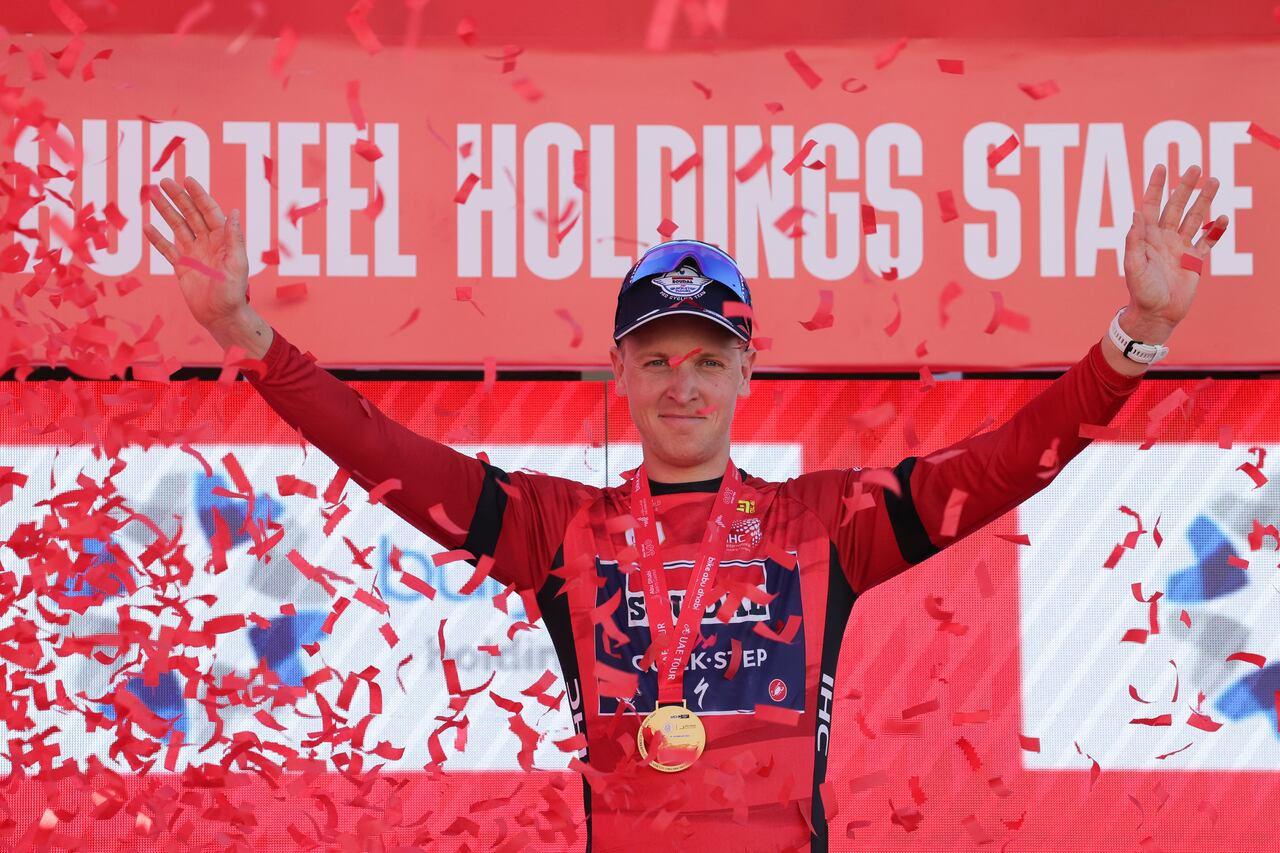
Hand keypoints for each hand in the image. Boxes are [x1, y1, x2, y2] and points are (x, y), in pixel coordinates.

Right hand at [143, 176, 249, 330]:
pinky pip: (167, 249)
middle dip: (178, 197)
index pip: (209, 212)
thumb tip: (234, 211)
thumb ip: (233, 238)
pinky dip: (157, 238)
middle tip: (163, 181)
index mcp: (223, 240)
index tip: (187, 180)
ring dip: (166, 211)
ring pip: (178, 227)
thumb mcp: (237, 263)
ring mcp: (194, 253)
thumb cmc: (233, 292)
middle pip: (191, 215)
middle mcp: (208, 243)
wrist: (220, 316)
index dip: (198, 195)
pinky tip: (147, 226)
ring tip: (152, 195)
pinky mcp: (182, 267)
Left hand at [1121, 164, 1228, 343]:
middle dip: (1185, 187)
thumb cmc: (1141, 292)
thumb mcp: (1133, 266)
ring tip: (1214, 181)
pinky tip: (1223, 217)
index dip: (1155, 187)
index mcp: (1147, 237)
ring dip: (1204, 200)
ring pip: (1194, 218)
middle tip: (1196, 168)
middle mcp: (1164, 238)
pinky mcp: (1194, 260)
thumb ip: (1134, 241)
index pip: (1151, 206)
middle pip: (1176, 206)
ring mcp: (1180, 247)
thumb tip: (1135, 214)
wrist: (1157, 314)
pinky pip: (1207, 241)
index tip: (1161, 167)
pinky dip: (1215, 229)